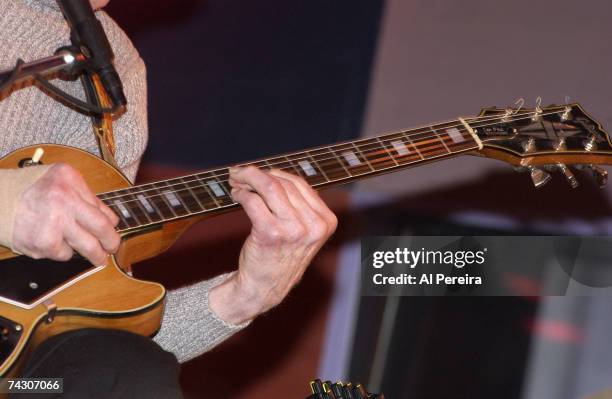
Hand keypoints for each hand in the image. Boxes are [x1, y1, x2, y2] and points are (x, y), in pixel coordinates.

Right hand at [12, 163, 119, 264]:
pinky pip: (63, 254)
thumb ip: (86, 196)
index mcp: (69, 183)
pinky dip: (62, 251)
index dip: (112, 226)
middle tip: (112, 250)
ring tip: (96, 257)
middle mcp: (63, 202)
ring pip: (85, 247)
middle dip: (111, 244)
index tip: (114, 234)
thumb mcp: (62, 179)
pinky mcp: (42, 243)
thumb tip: (111, 221)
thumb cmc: (32, 188)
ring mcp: (53, 224)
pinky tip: (52, 240)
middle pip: (101, 230)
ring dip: (92, 254)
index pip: (101, 211)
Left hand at [209, 166, 336, 324]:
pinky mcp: (271, 234)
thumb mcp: (303, 232)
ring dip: (248, 179)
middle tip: (241, 173)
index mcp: (326, 221)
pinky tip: (236, 195)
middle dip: (258, 173)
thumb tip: (277, 174)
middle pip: (284, 183)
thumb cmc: (280, 256)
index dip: (276, 173)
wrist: (265, 288)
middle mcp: (313, 226)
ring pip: (270, 187)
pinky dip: (241, 193)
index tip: (259, 172)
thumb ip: (300, 206)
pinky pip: (254, 201)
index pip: (301, 184)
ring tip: (236, 181)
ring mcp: (293, 230)